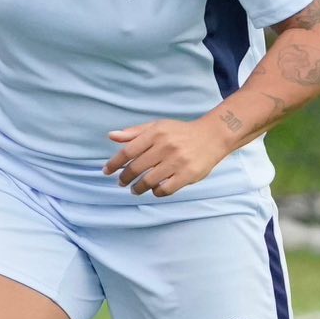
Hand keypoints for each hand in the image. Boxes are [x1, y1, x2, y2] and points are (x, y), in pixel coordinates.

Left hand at [102, 118, 231, 196]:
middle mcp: (165, 146)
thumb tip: (111, 136)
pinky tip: (154, 190)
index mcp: (156, 133)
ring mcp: (177, 161)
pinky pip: (165, 189)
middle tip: (121, 183)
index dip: (114, 163)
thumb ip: (134, 133)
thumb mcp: (157, 127)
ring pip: (149, 181)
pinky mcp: (187, 175)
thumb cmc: (181, 132)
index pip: (128, 151)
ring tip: (135, 189)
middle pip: (136, 168)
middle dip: (125, 178)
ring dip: (138, 188)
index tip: (107, 171)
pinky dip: (156, 192)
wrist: (213, 136)